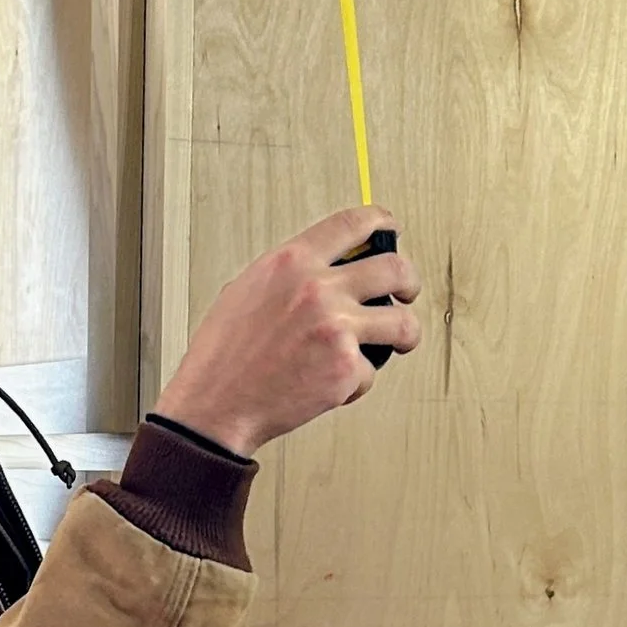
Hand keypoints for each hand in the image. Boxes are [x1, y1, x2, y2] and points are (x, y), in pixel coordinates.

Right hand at [154, 210, 422, 454]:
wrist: (217, 404)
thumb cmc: (225, 355)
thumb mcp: (246, 290)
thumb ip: (289, 274)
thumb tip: (321, 267)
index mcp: (292, 262)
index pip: (353, 224)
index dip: (382, 223)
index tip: (390, 229)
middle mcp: (319, 289)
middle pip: (395, 269)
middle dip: (410, 281)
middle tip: (407, 292)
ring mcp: (337, 328)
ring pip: (403, 322)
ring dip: (406, 333)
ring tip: (400, 340)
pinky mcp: (345, 368)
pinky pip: (371, 370)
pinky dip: (356, 381)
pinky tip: (332, 384)